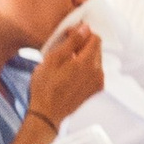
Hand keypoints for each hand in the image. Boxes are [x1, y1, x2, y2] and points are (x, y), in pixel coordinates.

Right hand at [26, 19, 107, 133]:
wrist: (47, 114)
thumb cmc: (45, 87)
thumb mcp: (54, 59)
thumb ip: (72, 42)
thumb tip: (85, 28)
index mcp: (87, 63)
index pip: (94, 38)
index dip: (81, 33)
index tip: (68, 35)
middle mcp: (97, 72)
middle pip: (96, 48)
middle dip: (83, 44)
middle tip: (65, 48)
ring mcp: (97, 83)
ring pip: (95, 60)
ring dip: (83, 56)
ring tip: (66, 61)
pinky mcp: (94, 91)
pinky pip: (94, 72)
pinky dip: (85, 68)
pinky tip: (70, 73)